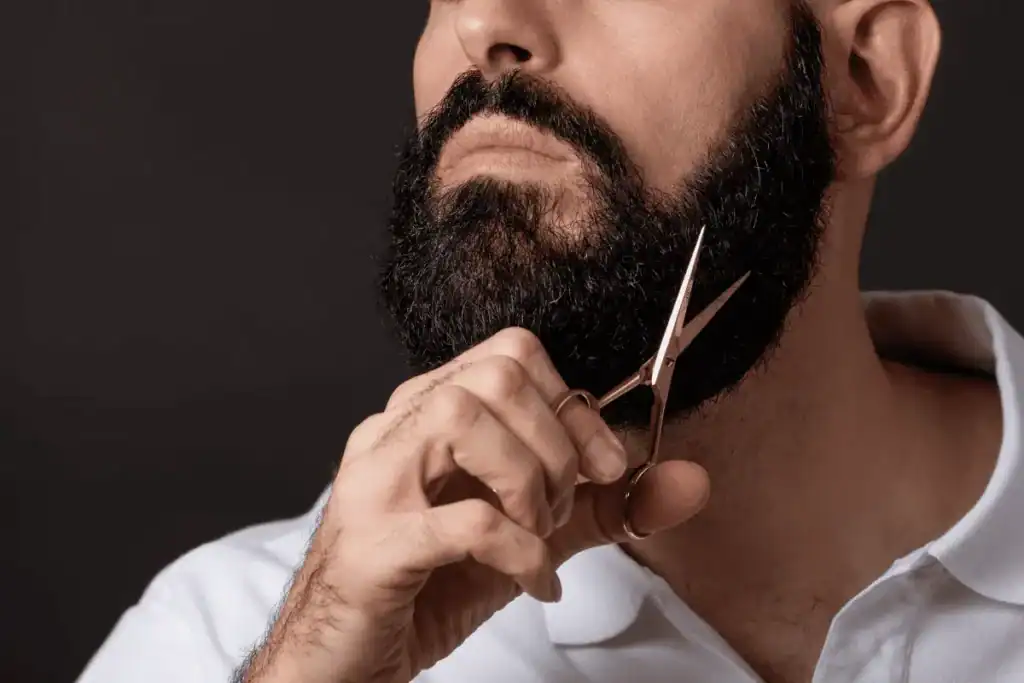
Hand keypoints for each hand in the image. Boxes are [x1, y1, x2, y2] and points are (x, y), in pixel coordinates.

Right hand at [242, 328, 709, 682]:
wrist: (344, 659)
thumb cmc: (428, 585)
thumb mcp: (529, 534)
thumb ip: (603, 504)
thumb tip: (691, 480)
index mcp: (427, 413)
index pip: (511, 356)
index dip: (576, 406)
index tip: (606, 466)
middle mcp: (394, 430)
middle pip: (495, 375)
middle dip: (556, 445)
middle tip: (559, 507)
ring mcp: (375, 481)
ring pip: (466, 420)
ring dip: (530, 484)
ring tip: (535, 535)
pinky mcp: (372, 543)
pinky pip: (466, 520)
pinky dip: (521, 552)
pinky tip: (531, 581)